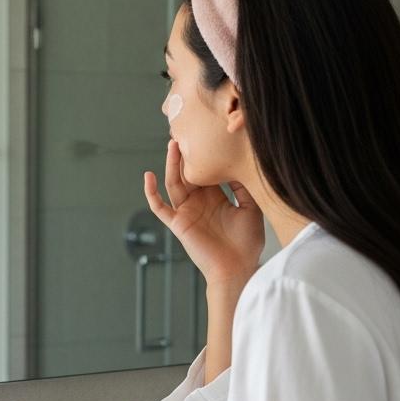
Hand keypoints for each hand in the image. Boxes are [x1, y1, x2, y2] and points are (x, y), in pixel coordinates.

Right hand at [143, 138, 265, 290]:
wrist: (238, 268)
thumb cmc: (246, 244)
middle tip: (184, 132)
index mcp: (216, 198)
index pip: (206, 171)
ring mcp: (186, 212)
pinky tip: (148, 176)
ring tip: (173, 145)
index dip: (204, 155)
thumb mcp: (251, 209)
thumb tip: (236, 164)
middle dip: (185, 154)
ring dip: (171, 165)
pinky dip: (151, 193)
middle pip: (187, 173)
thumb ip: (243, 187)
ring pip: (173, 183)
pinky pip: (159, 207)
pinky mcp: (177, 223)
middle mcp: (199, 203)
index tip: (206, 135)